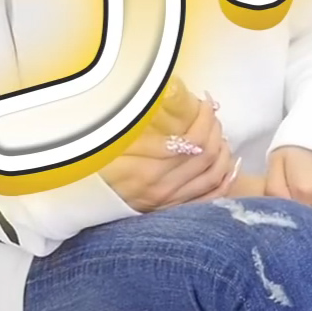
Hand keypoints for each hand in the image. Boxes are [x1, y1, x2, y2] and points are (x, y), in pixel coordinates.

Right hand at [99, 82, 236, 212]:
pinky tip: (230, 165)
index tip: (204, 99)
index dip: (204, 116)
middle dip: (215, 127)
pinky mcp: (171, 211)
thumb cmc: (92, 168)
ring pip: (213, 176)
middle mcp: (162, 189)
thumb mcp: (111, 146)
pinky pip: (209, 198)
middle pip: (207, 155)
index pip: (194, 140)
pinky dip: (225, 181)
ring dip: (224, 150)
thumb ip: (144, 136)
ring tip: (219, 131)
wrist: (81, 203)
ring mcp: (169, 203)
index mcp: (148, 170)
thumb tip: (178, 117)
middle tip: (211, 110)